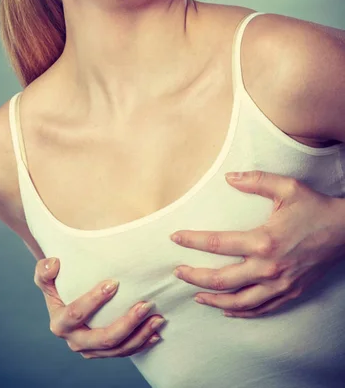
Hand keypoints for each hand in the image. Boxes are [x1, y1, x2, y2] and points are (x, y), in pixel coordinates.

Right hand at [33, 257, 165, 357]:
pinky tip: (156, 333)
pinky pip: (125, 352)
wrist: (65, 298)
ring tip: (158, 319)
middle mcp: (74, 341)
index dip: (94, 300)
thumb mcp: (46, 276)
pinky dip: (142, 343)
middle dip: (127, 323)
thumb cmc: (58, 283)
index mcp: (60, 323)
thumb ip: (44, 270)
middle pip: (103, 338)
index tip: (113, 283)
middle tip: (146, 305)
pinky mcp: (103, 352)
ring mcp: (90, 349)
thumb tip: (54, 263)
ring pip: (118, 349)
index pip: (77, 314)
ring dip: (140, 335)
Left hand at [170, 170, 344, 317]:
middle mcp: (269, 268)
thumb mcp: (287, 187)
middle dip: (195, 277)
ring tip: (196, 295)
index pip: (218, 243)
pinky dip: (241, 311)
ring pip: (239, 301)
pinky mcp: (290, 293)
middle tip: (178, 272)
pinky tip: (227, 309)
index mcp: (263, 241)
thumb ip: (255, 180)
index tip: (175, 238)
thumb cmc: (315, 207)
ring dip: (213, 299)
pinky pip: (261, 309)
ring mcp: (280, 285)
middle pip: (222, 279)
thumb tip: (228, 177)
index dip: (193, 241)